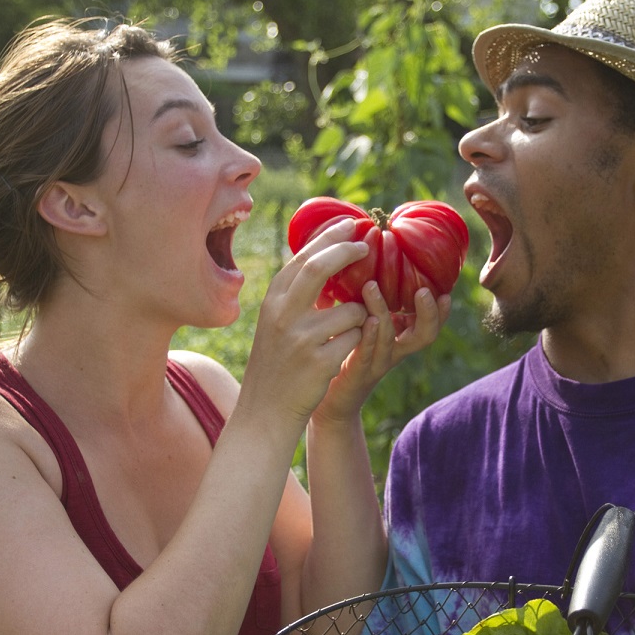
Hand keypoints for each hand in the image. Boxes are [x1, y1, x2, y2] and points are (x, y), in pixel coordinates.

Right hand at [237, 219, 370, 431]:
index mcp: (273, 301)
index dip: (329, 237)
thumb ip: (295, 292)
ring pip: (351, 310)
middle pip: (319, 268)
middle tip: (368, 243)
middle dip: (347, 251)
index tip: (350, 223)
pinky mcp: (320, 362)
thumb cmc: (277, 362)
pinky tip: (339, 355)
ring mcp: (301, 338)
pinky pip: (355, 339)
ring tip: (344, 333)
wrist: (265, 410)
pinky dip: (356, 343)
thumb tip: (323, 253)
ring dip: (359, 317)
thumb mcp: (276, 321)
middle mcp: (283, 315)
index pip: (303, 258)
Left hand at [313, 280, 451, 424]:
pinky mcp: (356, 371)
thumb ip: (368, 300)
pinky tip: (365, 320)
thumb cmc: (343, 352)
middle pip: (424, 335)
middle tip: (425, 291)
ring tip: (372, 286)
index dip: (441, 311)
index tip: (446, 290)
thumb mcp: (362, 323)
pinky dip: (368, 335)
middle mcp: (394, 351)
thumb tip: (365, 260)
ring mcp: (376, 362)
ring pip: (389, 339)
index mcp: (399, 337)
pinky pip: (366, 353)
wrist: (328, 401)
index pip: (429, 323)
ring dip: (382, 311)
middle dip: (429, 313)